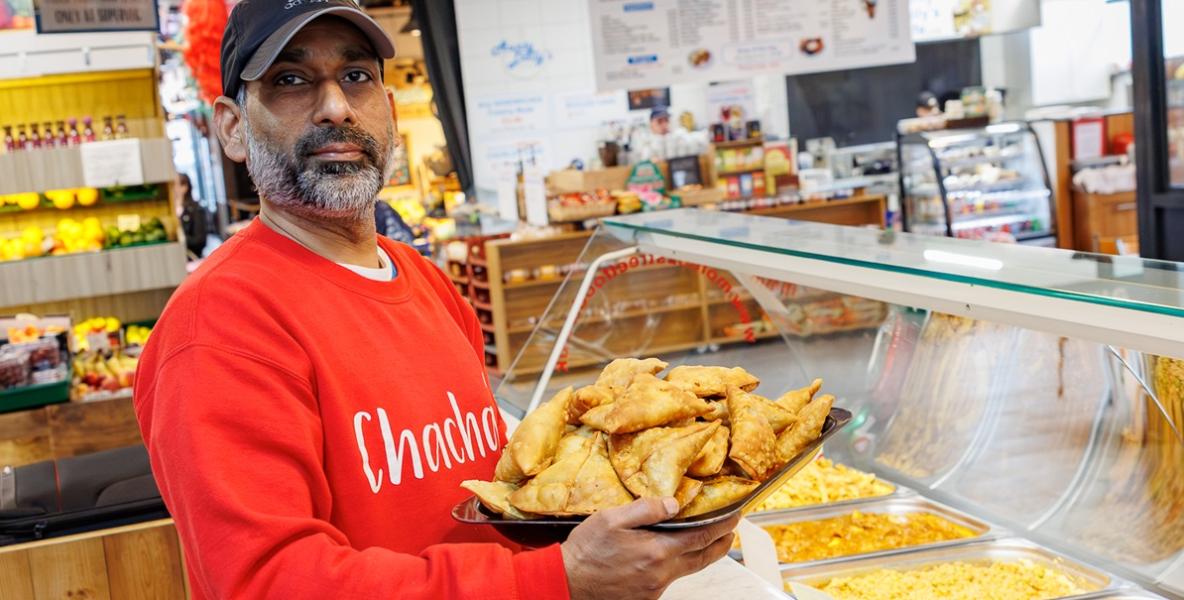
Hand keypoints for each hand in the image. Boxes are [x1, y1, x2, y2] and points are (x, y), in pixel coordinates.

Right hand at [561, 497, 739, 599]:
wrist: (567, 582)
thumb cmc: (586, 550)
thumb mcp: (611, 519)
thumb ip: (646, 509)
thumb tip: (674, 503)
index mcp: (657, 551)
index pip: (702, 537)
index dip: (722, 526)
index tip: (734, 515)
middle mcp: (661, 573)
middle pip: (704, 558)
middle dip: (722, 542)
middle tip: (732, 529)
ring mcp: (655, 587)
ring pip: (689, 568)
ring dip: (701, 553)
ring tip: (707, 539)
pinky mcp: (646, 596)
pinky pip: (670, 578)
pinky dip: (678, 564)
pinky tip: (672, 554)